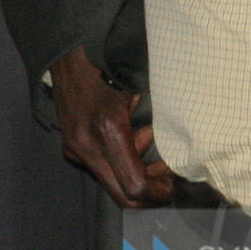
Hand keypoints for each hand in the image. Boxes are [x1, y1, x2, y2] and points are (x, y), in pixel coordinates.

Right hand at [49, 43, 175, 207]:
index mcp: (108, 131)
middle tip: (170, 181)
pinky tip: (135, 137)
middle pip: (121, 195)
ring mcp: (75, 149)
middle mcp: (87, 147)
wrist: (70, 54)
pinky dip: (123, 162)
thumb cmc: (113, 66)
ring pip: (112, 182)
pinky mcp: (71, 147)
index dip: (158, 192)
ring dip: (137, 174)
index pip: (134, 185)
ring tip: (155, 148)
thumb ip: (158, 122)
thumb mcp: (142, 91)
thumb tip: (180, 146)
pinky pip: (102, 167)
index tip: (175, 185)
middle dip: (149, 193)